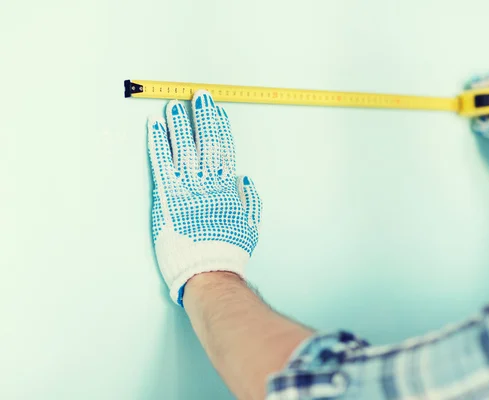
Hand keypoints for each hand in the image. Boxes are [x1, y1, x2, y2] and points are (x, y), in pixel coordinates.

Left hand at [147, 90, 261, 305]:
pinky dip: (159, 144)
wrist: (208, 272)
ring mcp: (187, 189)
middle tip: (198, 96)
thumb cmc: (228, 253)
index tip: (216, 110)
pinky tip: (155, 127)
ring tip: (175, 106)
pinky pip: (162, 164)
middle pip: (206, 143)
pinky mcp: (167, 198)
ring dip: (179, 125)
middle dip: (203, 117)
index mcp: (227, 189)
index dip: (220, 128)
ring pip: (184, 149)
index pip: (224, 150)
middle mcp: (208, 183)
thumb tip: (244, 178)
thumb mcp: (249, 226)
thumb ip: (249, 200)